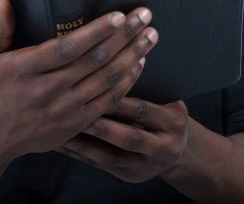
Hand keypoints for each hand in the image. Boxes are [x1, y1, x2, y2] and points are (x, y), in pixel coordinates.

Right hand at [0, 0, 157, 162]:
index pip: (68, 48)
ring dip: (133, 56)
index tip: (119, 16)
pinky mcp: (75, 124)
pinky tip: (139, 63)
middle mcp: (47, 90)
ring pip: (107, 80)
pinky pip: (108, 101)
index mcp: (25, 69)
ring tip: (150, 36)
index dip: (96, 32)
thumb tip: (4, 1)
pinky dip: (127, 82)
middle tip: (145, 16)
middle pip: (95, 61)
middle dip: (125, 36)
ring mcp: (64, 110)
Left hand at [59, 98, 188, 182]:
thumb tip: (113, 67)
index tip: (94, 89)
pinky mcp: (131, 177)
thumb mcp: (168, 100)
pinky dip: (82, 156)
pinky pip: (103, 167)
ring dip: (85, 145)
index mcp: (175, 122)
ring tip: (63, 131)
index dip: (119, 101)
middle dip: (102, 127)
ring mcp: (148, 167)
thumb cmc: (166, 113)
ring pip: (112, 157)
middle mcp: (165, 148)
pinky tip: (65, 145)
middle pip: (130, 137)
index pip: (143, 110)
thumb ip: (147, 90)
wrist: (180, 150)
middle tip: (76, 114)